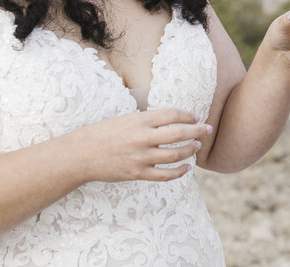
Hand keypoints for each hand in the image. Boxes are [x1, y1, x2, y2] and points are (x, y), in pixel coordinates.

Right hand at [73, 109, 212, 182]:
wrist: (81, 154)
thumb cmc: (103, 133)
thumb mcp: (126, 119)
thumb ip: (147, 120)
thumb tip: (171, 120)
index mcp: (139, 120)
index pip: (172, 115)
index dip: (188, 115)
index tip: (195, 116)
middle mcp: (142, 137)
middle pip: (179, 133)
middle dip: (198, 130)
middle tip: (208, 129)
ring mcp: (140, 157)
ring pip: (175, 155)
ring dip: (191, 150)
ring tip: (198, 147)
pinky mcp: (137, 173)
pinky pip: (164, 175)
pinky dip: (179, 172)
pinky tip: (187, 168)